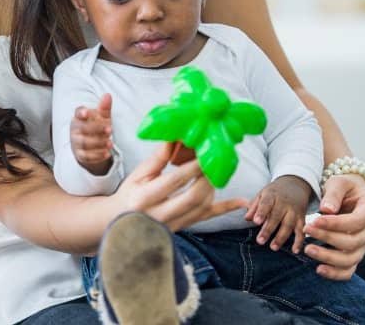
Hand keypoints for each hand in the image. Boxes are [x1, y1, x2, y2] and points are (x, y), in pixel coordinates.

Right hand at [71, 94, 113, 174]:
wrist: (90, 146)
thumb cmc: (95, 127)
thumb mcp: (101, 118)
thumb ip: (104, 108)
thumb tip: (108, 95)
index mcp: (79, 118)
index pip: (77, 113)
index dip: (81, 112)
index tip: (86, 112)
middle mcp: (75, 130)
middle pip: (82, 129)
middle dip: (96, 129)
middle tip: (110, 129)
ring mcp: (76, 143)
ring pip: (84, 144)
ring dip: (98, 144)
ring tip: (110, 143)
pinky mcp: (80, 155)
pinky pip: (87, 156)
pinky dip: (98, 155)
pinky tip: (107, 153)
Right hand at [116, 143, 247, 231]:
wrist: (122, 221)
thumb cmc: (129, 194)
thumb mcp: (138, 174)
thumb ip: (158, 158)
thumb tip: (176, 137)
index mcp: (144, 198)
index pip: (173, 181)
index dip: (192, 166)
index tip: (204, 150)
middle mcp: (160, 215)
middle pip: (193, 197)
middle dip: (207, 176)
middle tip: (216, 158)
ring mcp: (173, 224)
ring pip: (202, 207)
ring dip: (213, 186)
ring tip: (217, 167)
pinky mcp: (183, 227)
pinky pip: (208, 218)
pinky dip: (226, 208)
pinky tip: (242, 202)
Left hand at [245, 175, 310, 251]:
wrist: (295, 185)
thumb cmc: (274, 192)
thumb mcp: (262, 194)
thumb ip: (254, 206)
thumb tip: (246, 218)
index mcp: (272, 196)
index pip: (266, 204)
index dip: (261, 213)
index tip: (256, 222)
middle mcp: (284, 203)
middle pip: (276, 217)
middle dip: (268, 229)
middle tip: (260, 241)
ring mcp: (294, 211)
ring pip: (289, 225)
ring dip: (281, 237)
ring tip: (273, 247)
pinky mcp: (303, 218)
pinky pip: (302, 230)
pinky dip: (300, 241)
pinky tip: (295, 250)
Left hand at [302, 174, 364, 280]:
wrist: (350, 194)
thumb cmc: (344, 187)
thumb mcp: (338, 182)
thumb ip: (333, 194)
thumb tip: (326, 210)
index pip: (356, 222)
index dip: (334, 224)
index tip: (313, 221)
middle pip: (352, 242)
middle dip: (326, 238)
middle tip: (305, 230)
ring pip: (351, 259)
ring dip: (328, 257)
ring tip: (307, 250)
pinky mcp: (357, 253)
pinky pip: (349, 269)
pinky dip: (336, 273)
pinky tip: (319, 270)